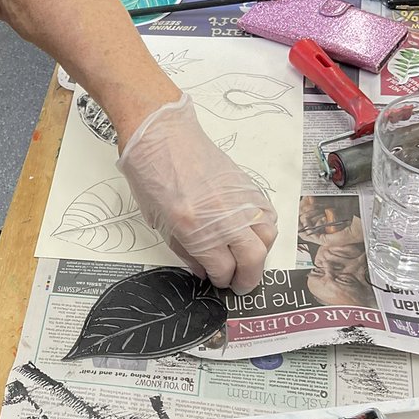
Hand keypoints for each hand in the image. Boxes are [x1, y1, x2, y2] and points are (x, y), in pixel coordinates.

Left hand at [116, 94, 276, 293]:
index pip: (222, 268)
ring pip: (268, 236)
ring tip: (247, 259)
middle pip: (252, 258)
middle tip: (240, 284)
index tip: (219, 282)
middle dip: (248, 278)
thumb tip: (203, 270)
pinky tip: (253, 234)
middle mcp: (222, 215)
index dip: (222, 280)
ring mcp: (238, 199)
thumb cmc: (150, 174)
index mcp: (194, 228)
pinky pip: (268, 213)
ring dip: (261, 254)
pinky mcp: (246, 185)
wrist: (162, 134)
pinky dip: (265, 229)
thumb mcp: (157, 221)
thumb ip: (184, 250)